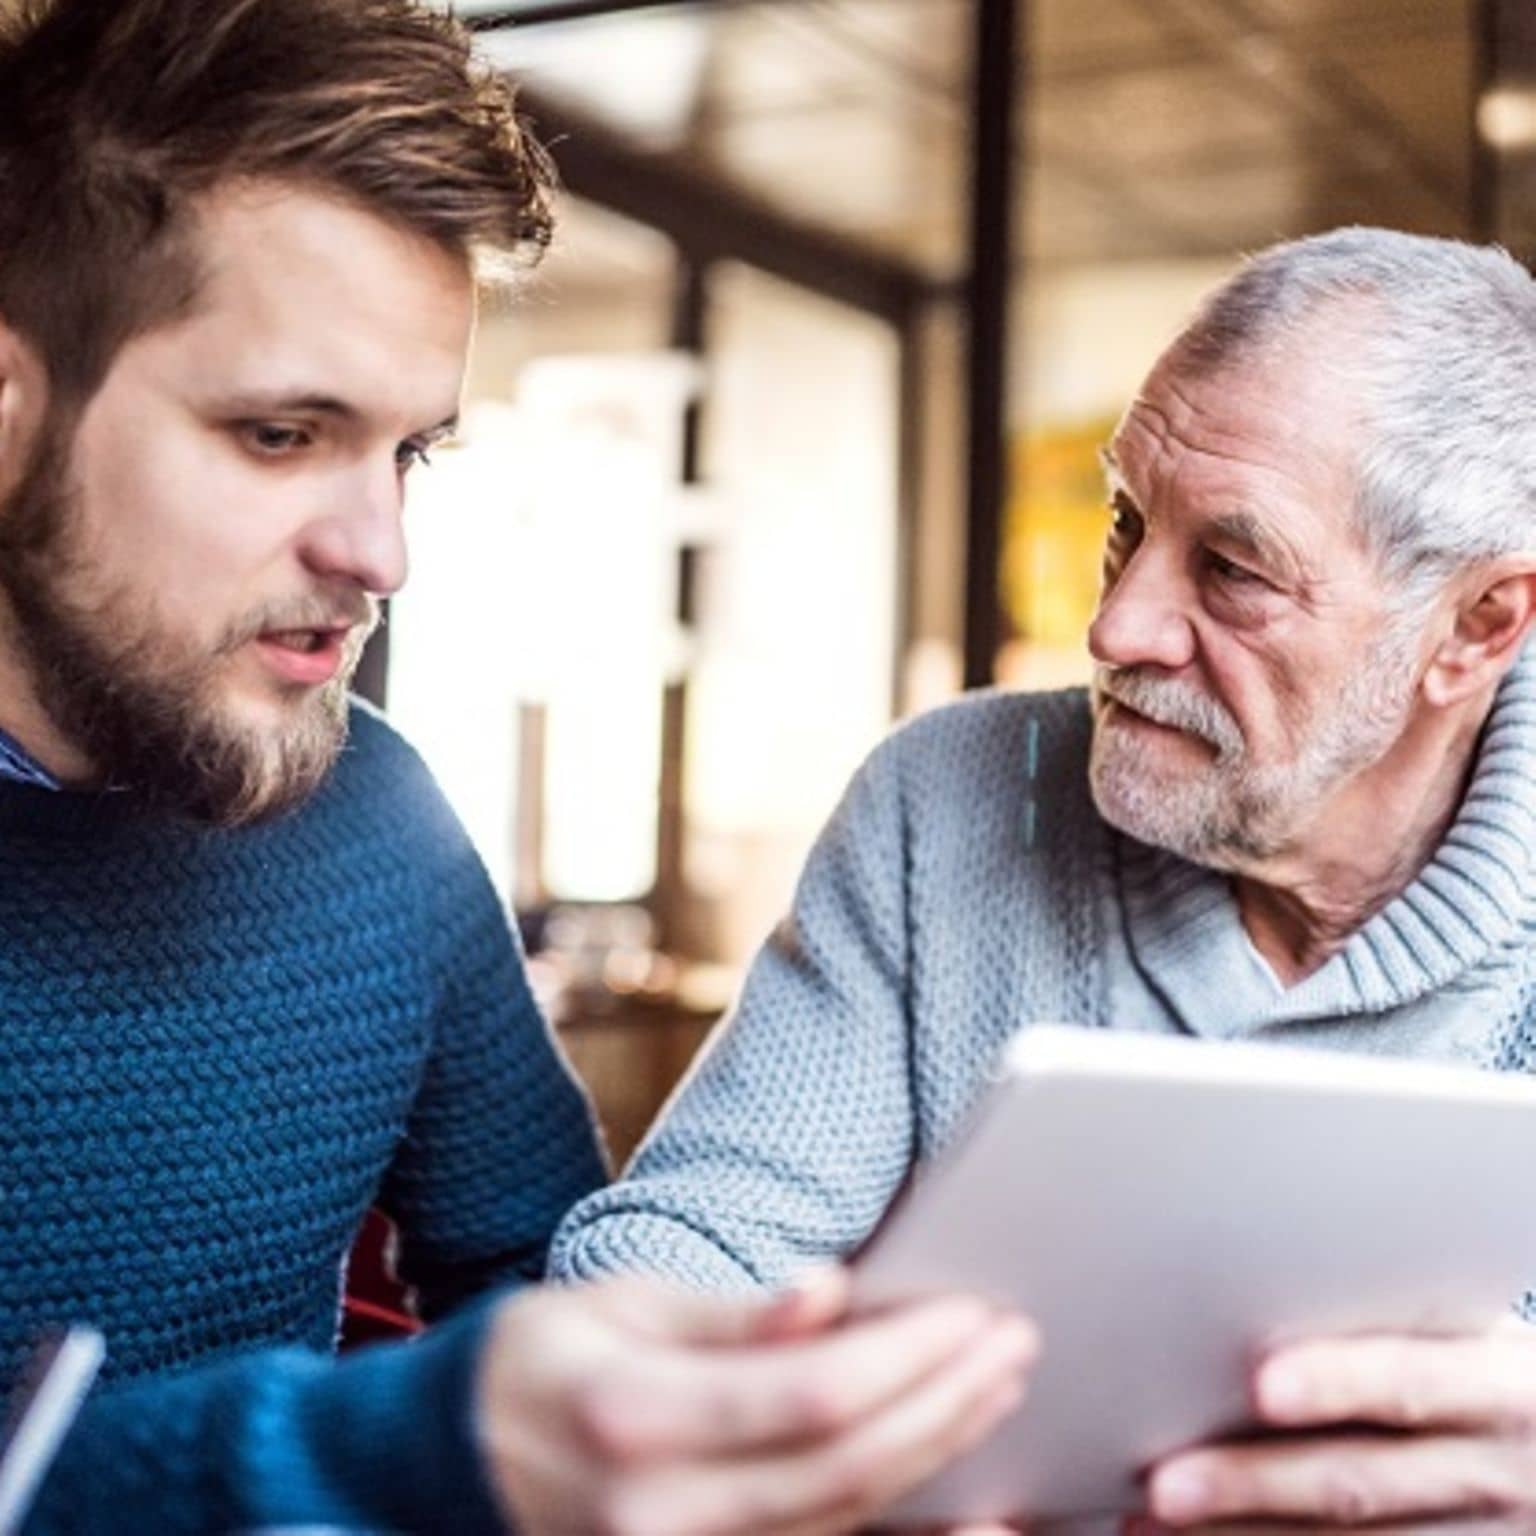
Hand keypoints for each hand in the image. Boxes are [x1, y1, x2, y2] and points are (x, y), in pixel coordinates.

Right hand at [474, 1267, 1037, 1535]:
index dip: (910, 1356)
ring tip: (998, 1386)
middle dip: (949, 1401)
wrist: (442, 1467)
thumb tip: (833, 1294)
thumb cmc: (531, 1359)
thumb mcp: (616, 1304)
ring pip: (845, 1517)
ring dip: (937, 1451)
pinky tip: (962, 1491)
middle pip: (847, 1466)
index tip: (977, 1312)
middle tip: (1016, 1342)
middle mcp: (661, 1511)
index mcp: (637, 1416)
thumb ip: (731, 1315)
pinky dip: (895, 1517)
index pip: (813, 1394)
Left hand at [1139, 1316, 1535, 1530]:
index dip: (1338, 1382)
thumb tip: (1255, 1284)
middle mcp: (1497, 1473)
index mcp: (1499, 1387)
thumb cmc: (1489, 1376)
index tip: (1261, 1385)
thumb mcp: (1474, 1338)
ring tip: (1148, 1524)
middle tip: (1165, 1483)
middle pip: (1358, 1482)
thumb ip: (1391, 1322)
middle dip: (1252, 1484)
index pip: (1412, 1382)